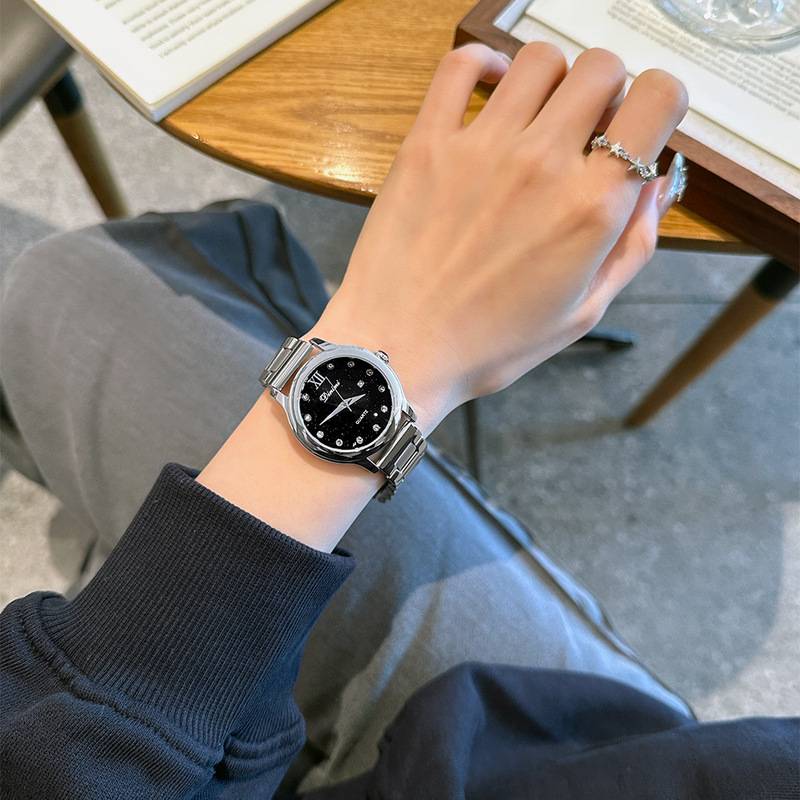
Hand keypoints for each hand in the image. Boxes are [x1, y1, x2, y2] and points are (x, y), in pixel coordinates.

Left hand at [311, 43, 687, 432]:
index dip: (660, 103)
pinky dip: (482, 63)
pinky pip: (459, 66)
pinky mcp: (427, 143)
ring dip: (552, 79)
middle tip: (586, 129)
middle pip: (601, 67)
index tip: (641, 125)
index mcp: (592, 206)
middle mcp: (543, 163)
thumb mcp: (584, 311)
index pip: (656, 98)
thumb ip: (634, 243)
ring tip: (538, 116)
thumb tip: (657, 181)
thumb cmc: (492, 343)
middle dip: (608, 89)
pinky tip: (490, 89)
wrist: (400, 350)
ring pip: (539, 59)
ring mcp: (481, 147)